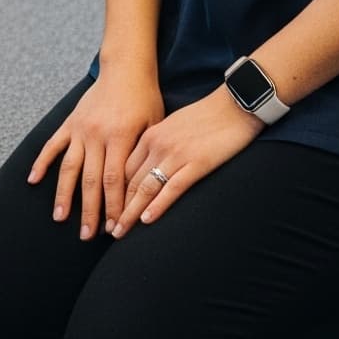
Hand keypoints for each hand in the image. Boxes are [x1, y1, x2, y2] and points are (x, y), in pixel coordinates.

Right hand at [27, 65, 164, 242]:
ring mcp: (80, 128)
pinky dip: (42, 162)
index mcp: (119, 137)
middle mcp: (95, 134)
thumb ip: (142, 156)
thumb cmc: (145, 100)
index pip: (114, 181)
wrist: (126, 70)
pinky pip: (52, 145)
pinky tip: (33, 180)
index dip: (114, 207)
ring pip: (69, 167)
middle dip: (89, 210)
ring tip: (60, 218)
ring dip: (64, 194)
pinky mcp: (70, 122)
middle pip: (90, 180)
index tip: (114, 229)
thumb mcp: (153, 126)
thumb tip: (138, 191)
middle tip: (86, 235)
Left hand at [113, 86, 263, 234]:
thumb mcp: (173, 128)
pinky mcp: (196, 163)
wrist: (234, 105)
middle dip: (116, 208)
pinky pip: (172, 188)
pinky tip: (147, 220)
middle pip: (129, 181)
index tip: (104, 212)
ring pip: (146, 187)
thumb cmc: (205, 117)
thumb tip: (146, 168)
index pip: (122, 169)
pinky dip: (157, 205)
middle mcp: (157, 144)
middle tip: (106, 231)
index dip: (112, 193)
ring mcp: (176, 154)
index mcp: (149, 135)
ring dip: (131, 213)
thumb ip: (157, 145)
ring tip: (120, 232)